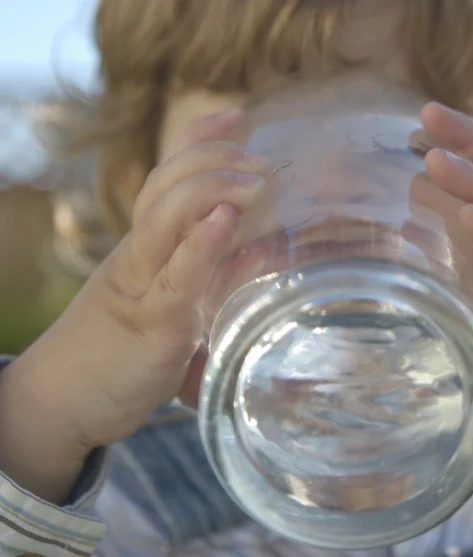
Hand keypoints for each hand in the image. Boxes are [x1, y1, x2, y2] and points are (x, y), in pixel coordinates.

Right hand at [0, 111, 268, 501]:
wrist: (61, 403)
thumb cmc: (123, 355)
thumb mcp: (176, 307)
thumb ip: (218, 277)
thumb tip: (267, 249)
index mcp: (144, 249)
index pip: (166, 177)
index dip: (198, 140)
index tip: (236, 116)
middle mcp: (139, 257)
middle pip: (164, 185)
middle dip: (212, 157)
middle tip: (257, 157)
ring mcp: (142, 286)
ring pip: (164, 217)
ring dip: (212, 189)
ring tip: (256, 181)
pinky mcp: (153, 325)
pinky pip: (177, 277)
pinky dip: (201, 244)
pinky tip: (226, 219)